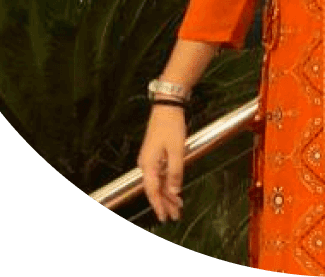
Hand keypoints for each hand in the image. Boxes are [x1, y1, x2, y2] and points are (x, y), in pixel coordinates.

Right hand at [137, 105, 186, 221]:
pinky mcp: (156, 154)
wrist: (167, 106)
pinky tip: (175, 190)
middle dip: (165, 203)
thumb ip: (175, 172)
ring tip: (177, 206)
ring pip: (158, 182)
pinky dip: (168, 182)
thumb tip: (174, 191)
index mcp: (148, 165)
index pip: (152, 191)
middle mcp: (146, 164)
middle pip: (155, 189)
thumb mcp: (177, 150)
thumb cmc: (171, 126)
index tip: (165, 217)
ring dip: (167, 194)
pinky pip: (161, 173)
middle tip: (175, 215)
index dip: (159, 205)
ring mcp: (150, 159)